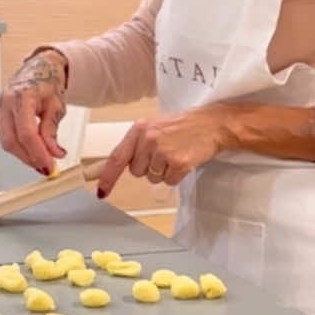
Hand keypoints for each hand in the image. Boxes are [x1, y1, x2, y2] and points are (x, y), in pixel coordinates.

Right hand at [0, 49, 67, 173]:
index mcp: (22, 96)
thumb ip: (52, 131)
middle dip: (29, 158)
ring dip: (23, 155)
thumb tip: (54, 154)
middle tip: (46, 168)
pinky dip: (18, 147)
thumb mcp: (57, 107)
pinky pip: (4, 136)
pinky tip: (31, 150)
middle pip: (12, 140)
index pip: (26, 132)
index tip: (49, 166)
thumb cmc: (49, 84)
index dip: (37, 153)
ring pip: (6, 141)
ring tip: (41, 161)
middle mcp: (5, 101)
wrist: (39, 69)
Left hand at [96, 105, 234, 197]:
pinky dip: (177, 176)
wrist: (212, 124)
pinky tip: (184, 160)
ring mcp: (163, 151)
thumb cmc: (183, 126)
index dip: (107, 176)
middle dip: (148, 167)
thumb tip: (119, 166)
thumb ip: (137, 144)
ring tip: (175, 154)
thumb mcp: (155, 127)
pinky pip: (169, 182)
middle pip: (136, 172)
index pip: (117, 157)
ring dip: (164, 172)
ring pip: (153, 178)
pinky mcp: (179, 163)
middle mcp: (149, 139)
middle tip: (164, 153)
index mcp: (139, 129)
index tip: (102, 191)